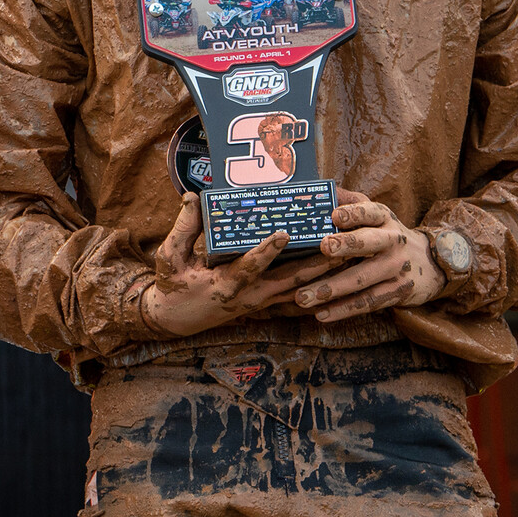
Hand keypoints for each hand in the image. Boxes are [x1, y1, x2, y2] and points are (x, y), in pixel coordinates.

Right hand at [141, 193, 335, 337]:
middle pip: (290, 280)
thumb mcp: (170, 257)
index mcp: (225, 283)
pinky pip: (295, 295)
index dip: (267, 250)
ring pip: (298, 289)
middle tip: (339, 245)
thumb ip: (183, 227)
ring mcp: (260, 301)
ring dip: (323, 274)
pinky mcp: (265, 303)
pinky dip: (316, 285)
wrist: (176, 319)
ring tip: (348, 255)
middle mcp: (249, 295)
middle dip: (317, 264)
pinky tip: (335, 275)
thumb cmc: (173, 286)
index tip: (285, 233)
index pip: (250, 266)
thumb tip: (191, 196)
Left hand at [290, 191, 442, 321]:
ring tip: (302, 297)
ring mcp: (396, 268)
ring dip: (331, 289)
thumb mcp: (377, 215)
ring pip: (362, 279)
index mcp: (384, 218)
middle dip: (346, 245)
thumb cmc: (387, 235)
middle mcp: (393, 241)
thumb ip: (351, 203)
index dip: (354, 213)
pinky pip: (367, 302)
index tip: (334, 215)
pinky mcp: (398, 292)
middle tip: (323, 247)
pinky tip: (321, 314)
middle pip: (369, 243)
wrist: (432, 262)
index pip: (370, 212)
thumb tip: (321, 189)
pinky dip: (343, 309)